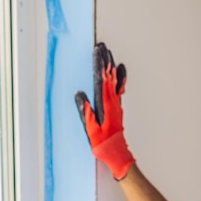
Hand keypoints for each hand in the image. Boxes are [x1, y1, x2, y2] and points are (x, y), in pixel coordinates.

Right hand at [74, 42, 134, 179]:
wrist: (117, 153)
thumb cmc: (103, 144)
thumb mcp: (91, 130)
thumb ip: (86, 112)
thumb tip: (80, 95)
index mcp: (105, 106)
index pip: (102, 80)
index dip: (100, 65)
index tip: (98, 53)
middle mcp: (113, 102)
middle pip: (109, 77)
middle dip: (105, 61)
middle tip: (103, 47)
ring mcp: (116, 104)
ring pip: (115, 81)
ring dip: (111, 66)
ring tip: (109, 53)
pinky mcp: (117, 108)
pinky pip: (119, 89)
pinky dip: (119, 78)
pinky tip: (120, 71)